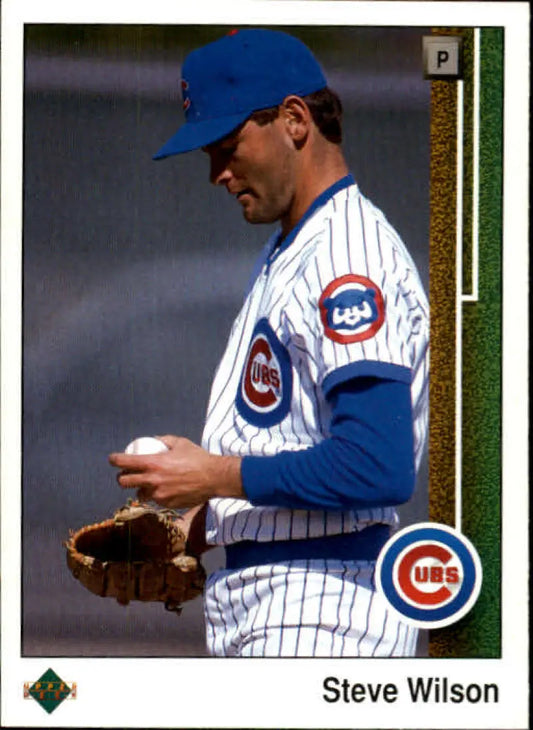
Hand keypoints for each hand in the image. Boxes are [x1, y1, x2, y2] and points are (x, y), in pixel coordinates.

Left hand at [108, 435, 243, 508]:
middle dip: (121, 478)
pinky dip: (157, 495)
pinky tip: (165, 489)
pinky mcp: (166, 504)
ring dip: (140, 488)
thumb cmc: (198, 458)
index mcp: (153, 463)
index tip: (113, 459)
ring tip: (147, 484)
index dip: (115, 460)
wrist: (214, 478)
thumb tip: (154, 440)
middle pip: (124, 482)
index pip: (124, 462)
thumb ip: (164, 440)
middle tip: (126, 474)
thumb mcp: (180, 443)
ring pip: (140, 493)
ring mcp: (158, 494)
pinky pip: (155, 500)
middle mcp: (152, 480)